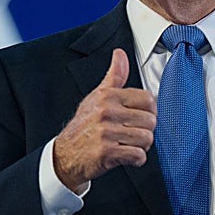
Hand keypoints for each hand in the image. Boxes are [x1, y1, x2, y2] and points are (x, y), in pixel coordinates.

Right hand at [52, 48, 156, 191]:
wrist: (65, 154)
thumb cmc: (84, 126)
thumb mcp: (97, 96)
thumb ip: (114, 76)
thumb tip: (120, 54)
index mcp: (107, 96)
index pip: (148, 100)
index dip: (148, 111)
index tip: (139, 118)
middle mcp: (106, 111)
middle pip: (150, 121)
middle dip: (145, 131)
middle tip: (132, 134)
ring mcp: (106, 132)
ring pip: (146, 139)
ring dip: (141, 146)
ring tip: (129, 144)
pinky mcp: (107, 152)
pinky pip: (138, 155)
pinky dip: (136, 160)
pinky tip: (126, 156)